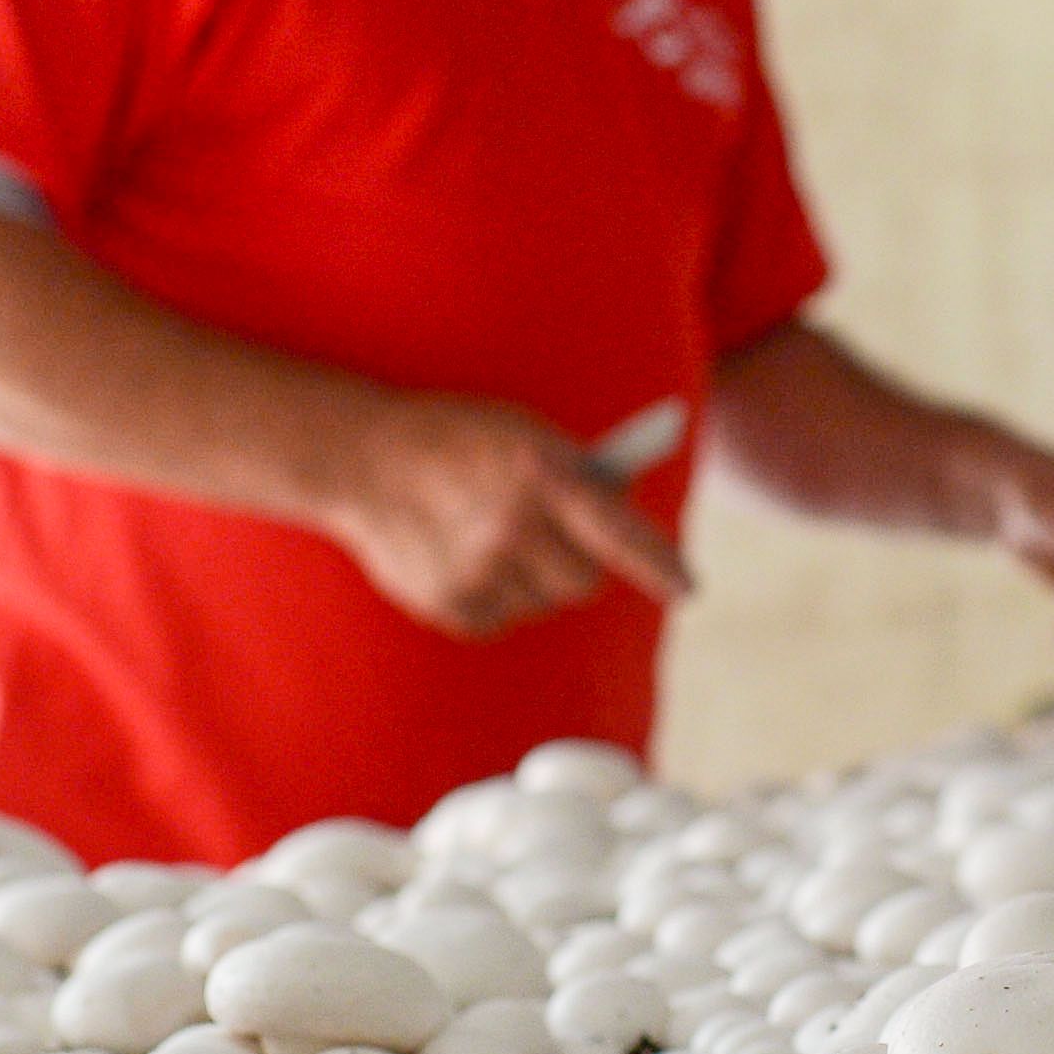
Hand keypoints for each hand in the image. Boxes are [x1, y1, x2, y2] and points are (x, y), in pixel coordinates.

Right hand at [320, 392, 690, 639]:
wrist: (365, 460)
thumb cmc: (460, 439)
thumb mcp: (524, 435)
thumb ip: (578, 476)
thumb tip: (626, 511)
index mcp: (541, 478)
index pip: (619, 533)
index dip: (659, 565)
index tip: (688, 588)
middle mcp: (513, 530)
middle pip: (585, 584)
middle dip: (579, 565)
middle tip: (552, 538)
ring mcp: (480, 573)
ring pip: (543, 604)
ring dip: (534, 580)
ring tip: (491, 537)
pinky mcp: (452, 605)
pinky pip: (505, 619)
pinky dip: (496, 596)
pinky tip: (465, 556)